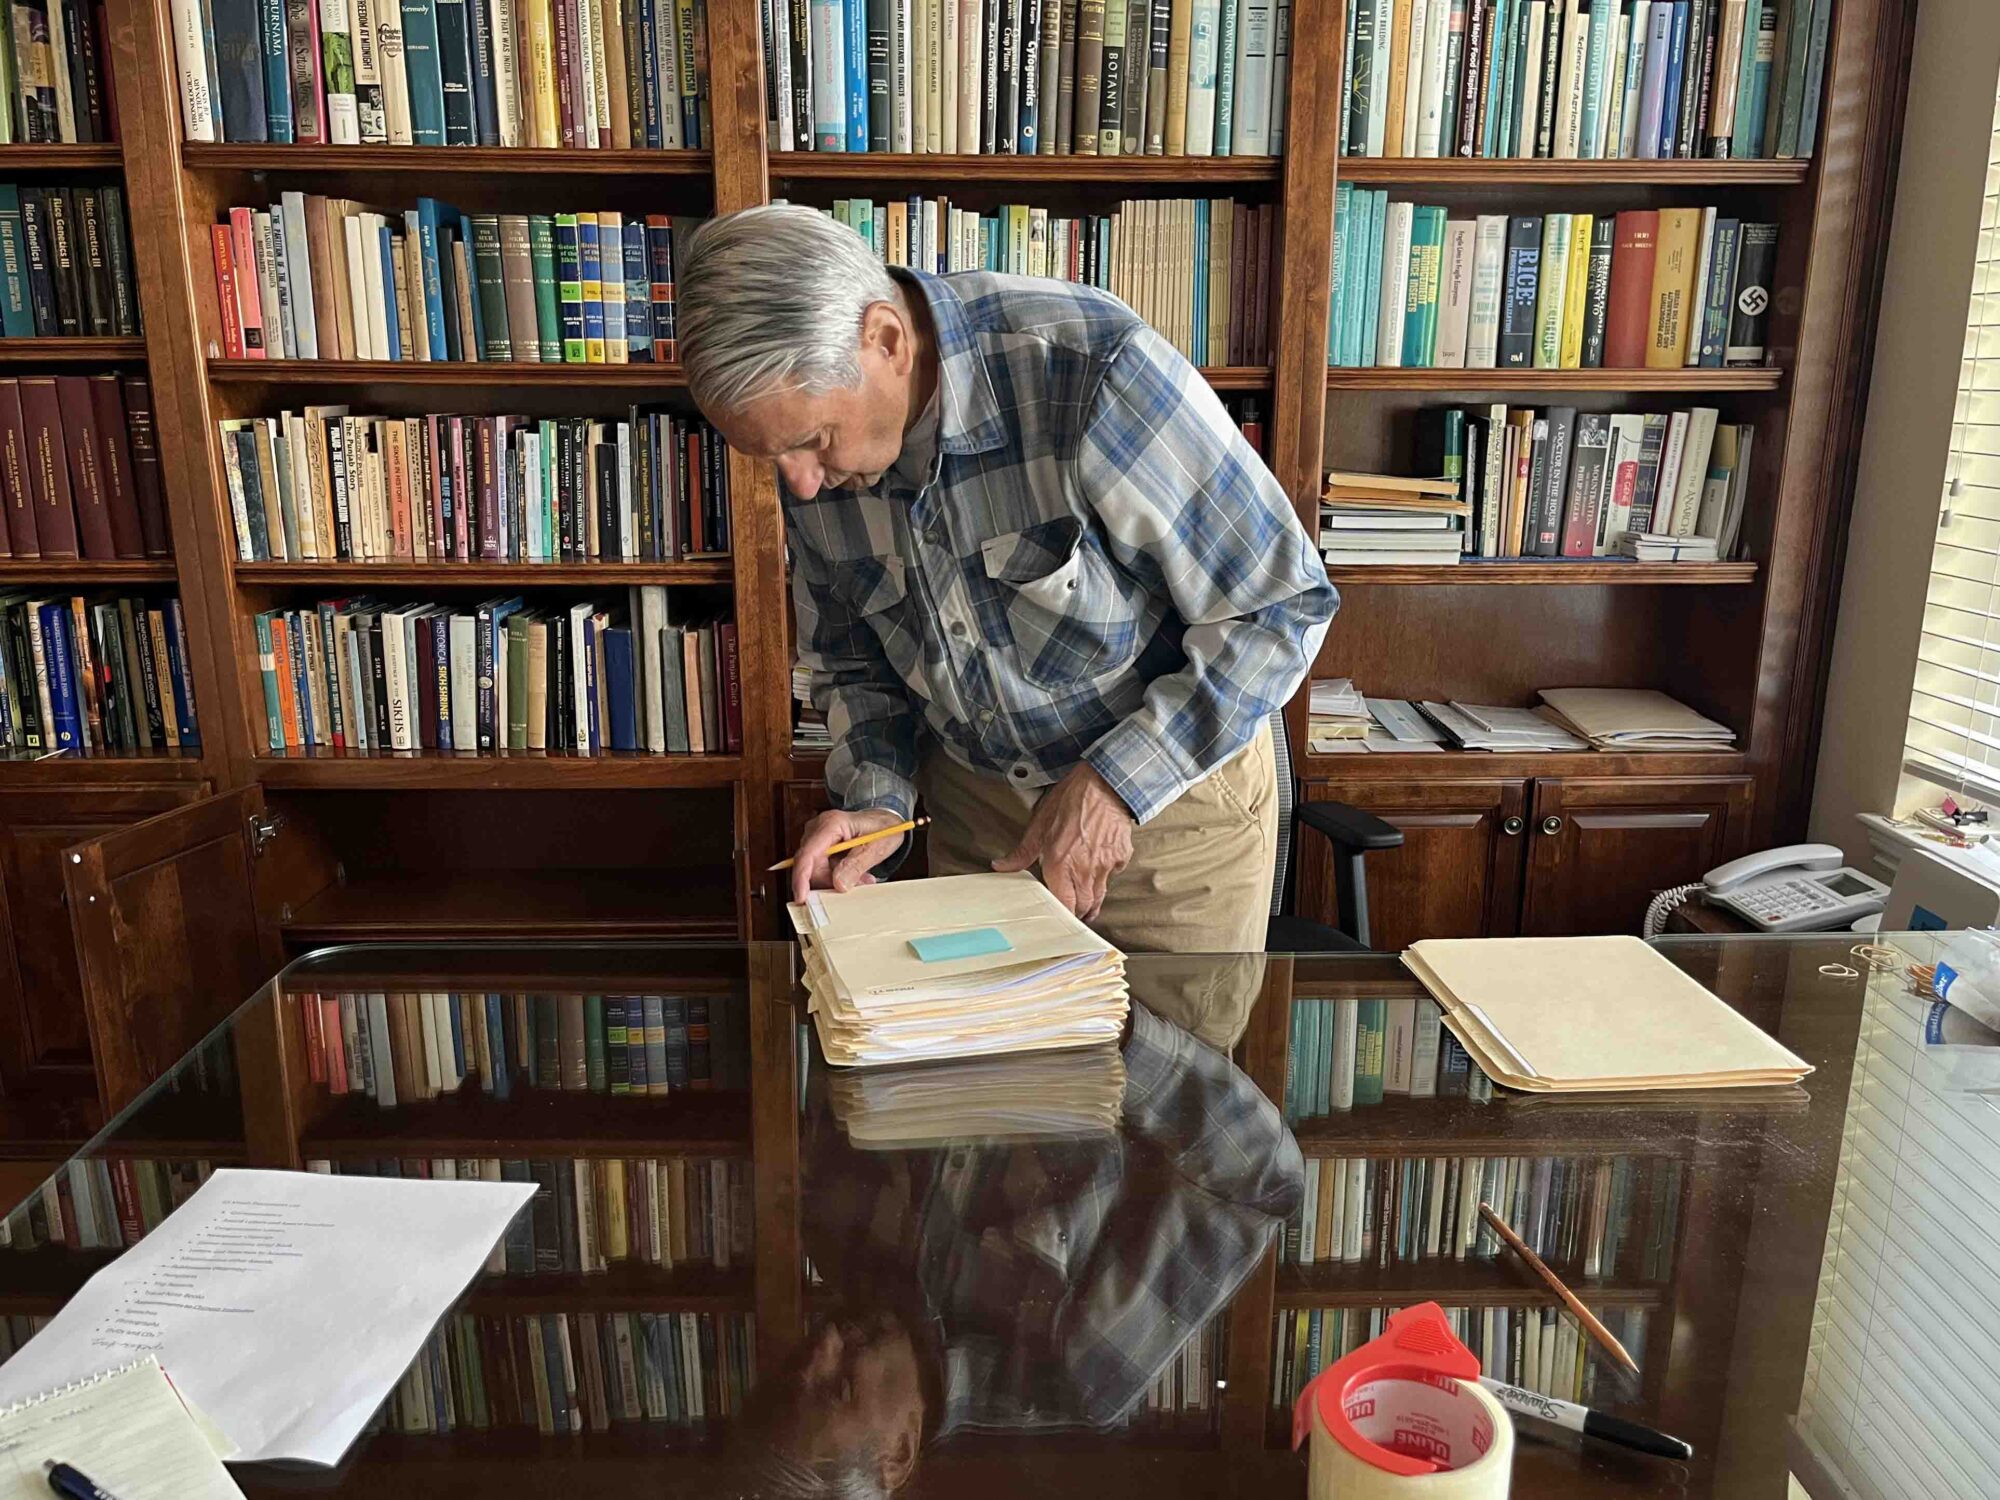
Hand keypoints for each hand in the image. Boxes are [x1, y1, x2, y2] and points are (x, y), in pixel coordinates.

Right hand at [790, 807, 908, 904]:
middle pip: (810, 866)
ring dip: (835, 880)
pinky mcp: (819, 846)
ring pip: (815, 870)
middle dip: (829, 882)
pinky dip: (836, 876)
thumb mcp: (876, 849)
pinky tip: (854, 874)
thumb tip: (838, 885)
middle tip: (857, 885)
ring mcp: (816, 837)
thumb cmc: (883, 829)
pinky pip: (820, 869)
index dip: (801, 878)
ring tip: (861, 878)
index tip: (802, 898)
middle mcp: (818, 828)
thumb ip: (856, 866)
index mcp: (831, 824)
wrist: (885, 822)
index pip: (807, 854)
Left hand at [992, 763, 1134, 921]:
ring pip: (1099, 896)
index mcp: (1060, 864)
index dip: (1062, 915)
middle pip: (1083, 906)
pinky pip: (1113, 875)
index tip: (1058, 917)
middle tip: (1071, 911)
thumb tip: (1000, 866)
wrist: (1104, 783)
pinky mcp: (1121, 856)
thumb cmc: (1070, 800)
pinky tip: (1099, 868)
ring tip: (1086, 904)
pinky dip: (1106, 875)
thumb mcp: (1038, 824)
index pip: (1063, 905)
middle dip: (1077, 911)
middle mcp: (1084, 870)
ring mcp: (1105, 865)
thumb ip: (1021, 852)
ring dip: (1091, 901)